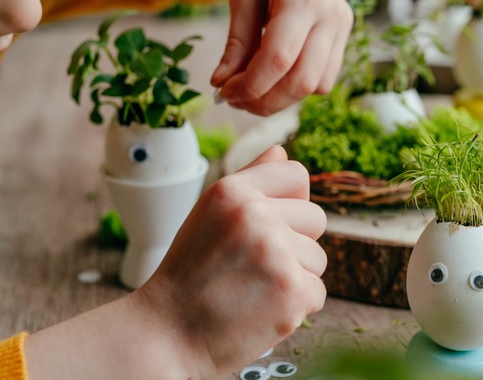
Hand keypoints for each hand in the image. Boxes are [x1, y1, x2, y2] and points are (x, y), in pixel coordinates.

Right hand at [133, 146, 327, 377]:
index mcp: (232, 191)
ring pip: (318, 260)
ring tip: (253, 290)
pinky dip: (295, 308)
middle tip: (255, 267)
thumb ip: (250, 181)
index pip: (297, 175)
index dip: (292, 202)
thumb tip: (282, 149)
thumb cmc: (188, 275)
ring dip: (295, 278)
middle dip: (295, 245)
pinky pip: (317, 293)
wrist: (164, 333)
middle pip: (316, 219)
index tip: (272, 226)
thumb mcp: (209, 215)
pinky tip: (261, 310)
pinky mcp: (292, 291)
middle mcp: (255, 215)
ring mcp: (276, 252)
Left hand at [210, 0, 352, 115]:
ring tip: (251, 88)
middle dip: (265, 100)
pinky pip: (323, 78)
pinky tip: (273, 75)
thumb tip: (222, 85)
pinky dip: (296, 86)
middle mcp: (331, 15)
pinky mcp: (343, 35)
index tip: (223, 92)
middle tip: (233, 98)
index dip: (249, 85)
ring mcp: (342, 26)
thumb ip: (235, 45)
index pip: (278, 60)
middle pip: (302, 81)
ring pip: (317, 86)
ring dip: (281, 98)